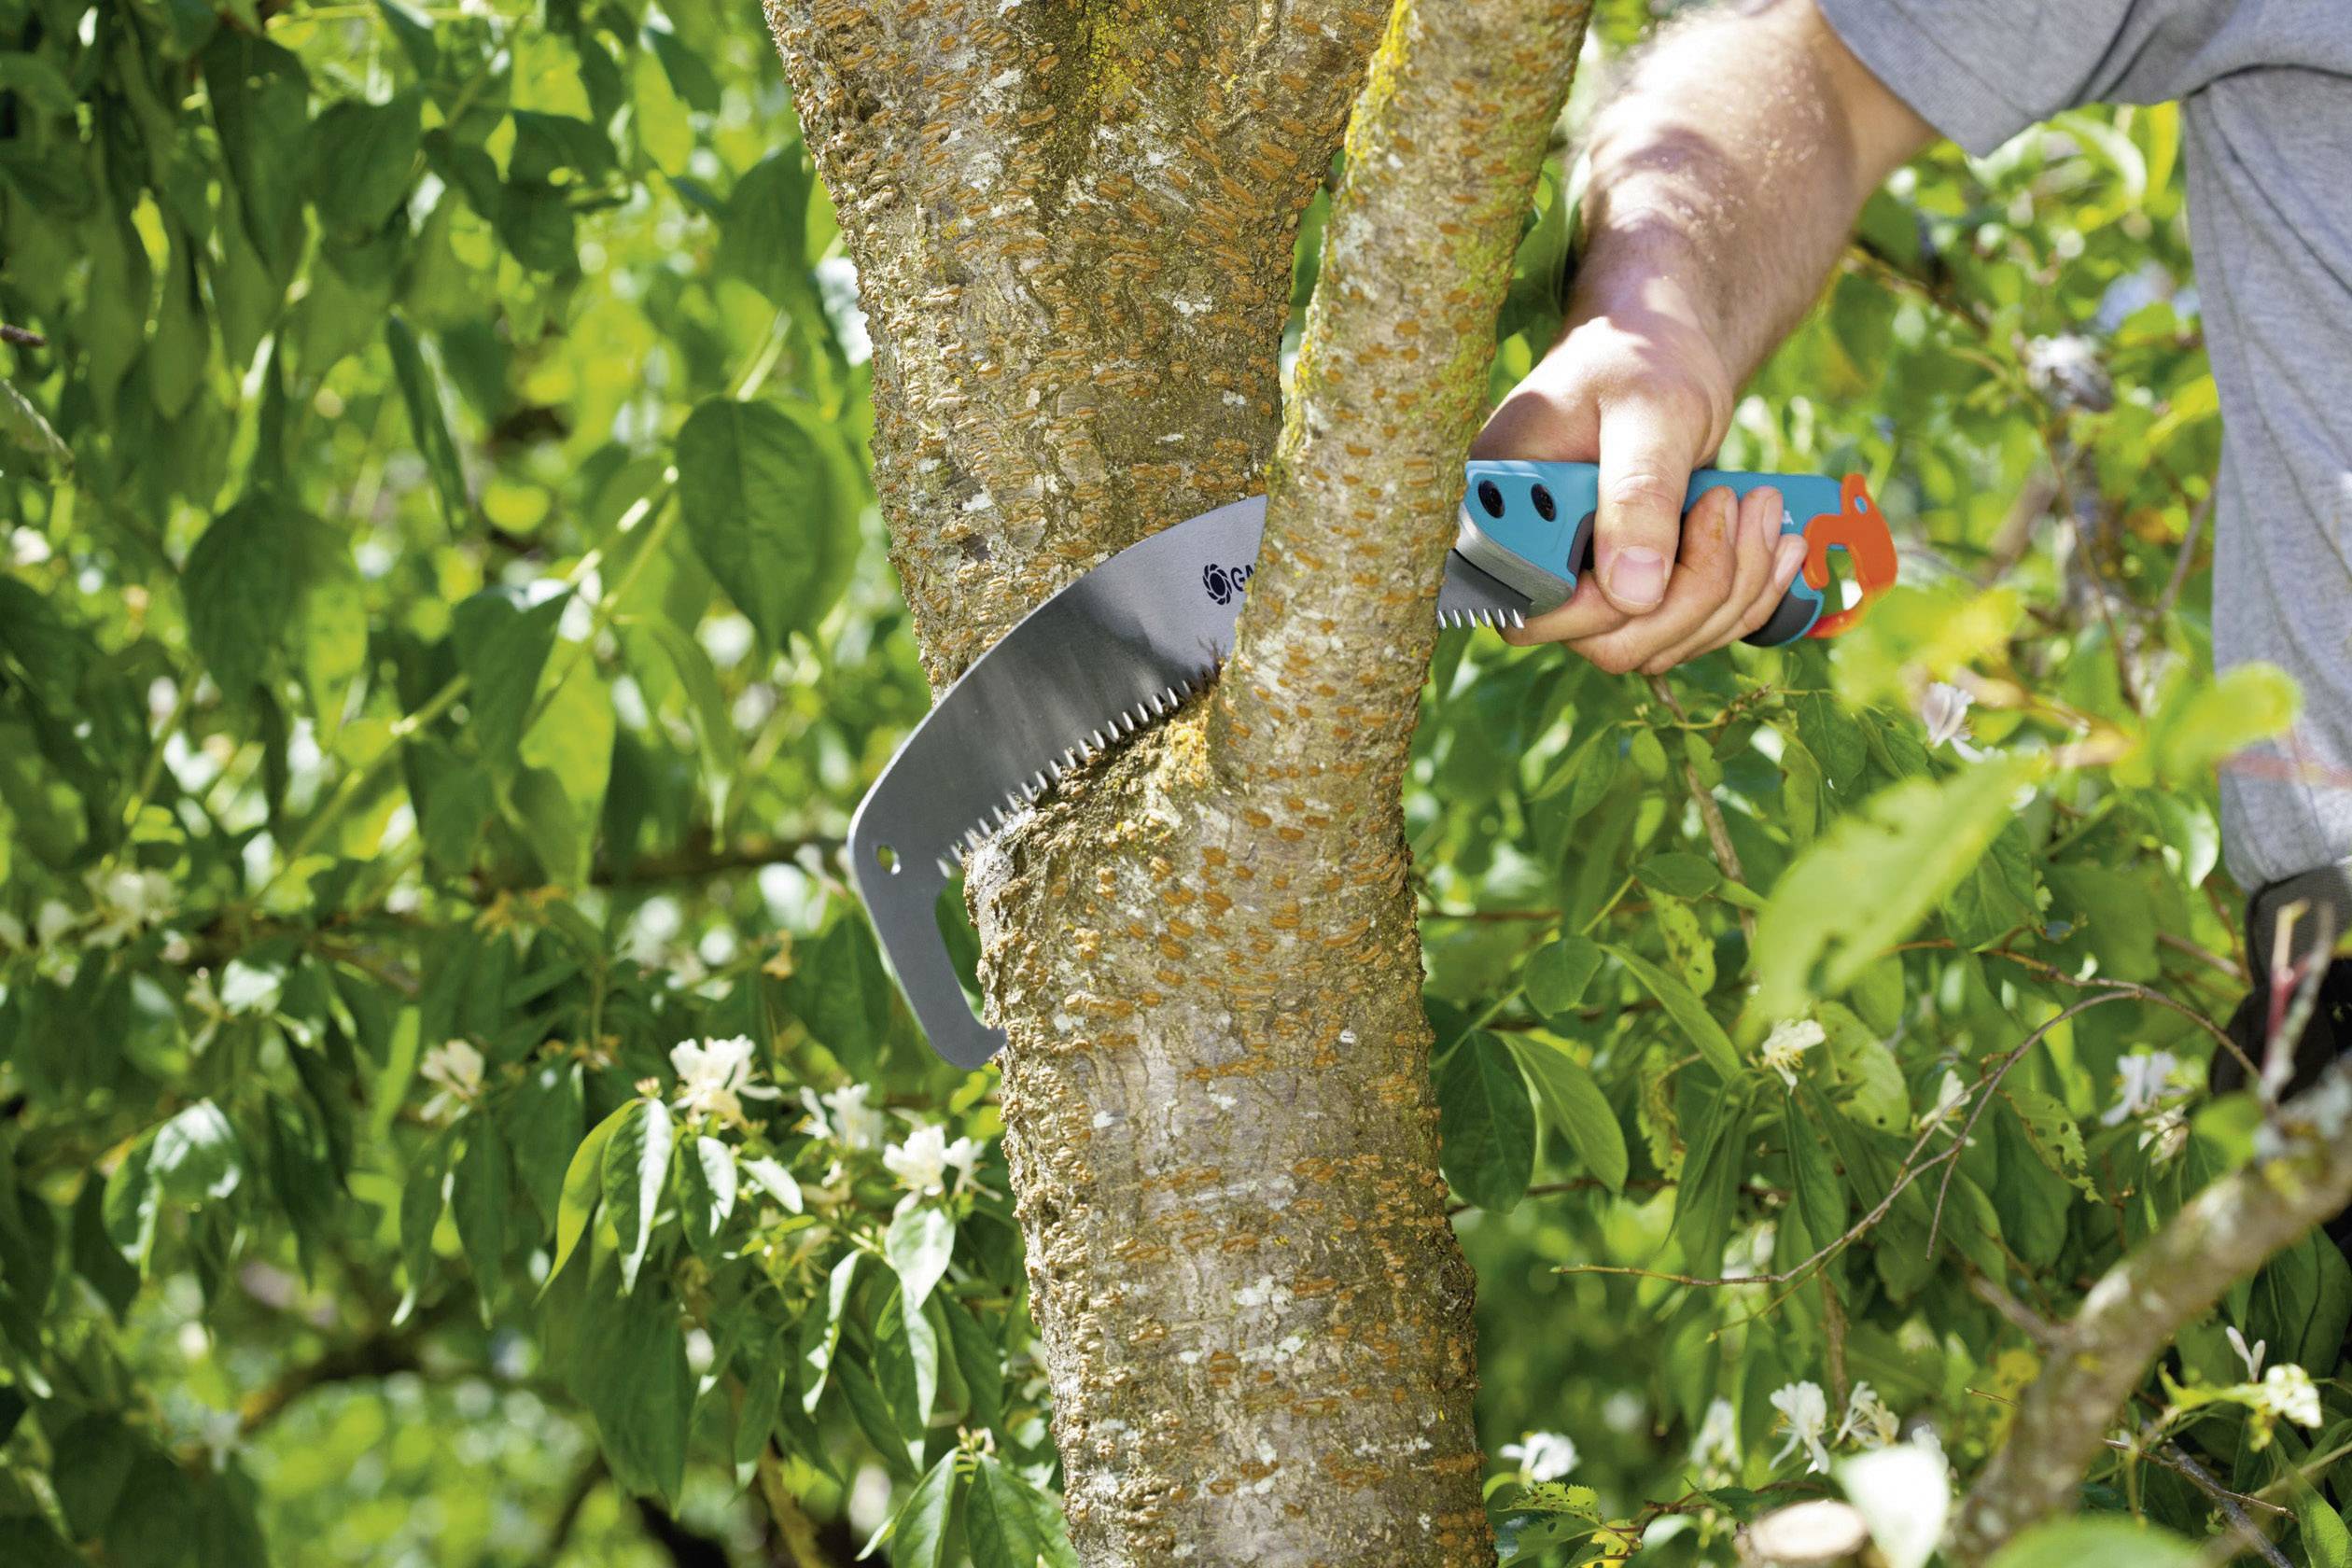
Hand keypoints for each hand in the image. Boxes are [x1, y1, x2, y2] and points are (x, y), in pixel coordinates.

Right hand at [1470, 304, 1809, 674]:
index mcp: (1501, 510)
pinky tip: (1773, 541)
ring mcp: (1581, 583)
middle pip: (1605, 642)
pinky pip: (1686, 630)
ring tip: (1761, 504)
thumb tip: (1632, 593)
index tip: (1693, 510)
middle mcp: (1531, 561)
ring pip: (1656, 645)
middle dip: (1696, 591)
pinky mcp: (1627, 589)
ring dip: (1732, 590)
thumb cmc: (1642, 359)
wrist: (1660, 351)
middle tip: (1739, 502)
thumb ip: (1639, 494)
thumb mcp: (1650, 412)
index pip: (1534, 608)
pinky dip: (1744, 597)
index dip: (1612, 598)